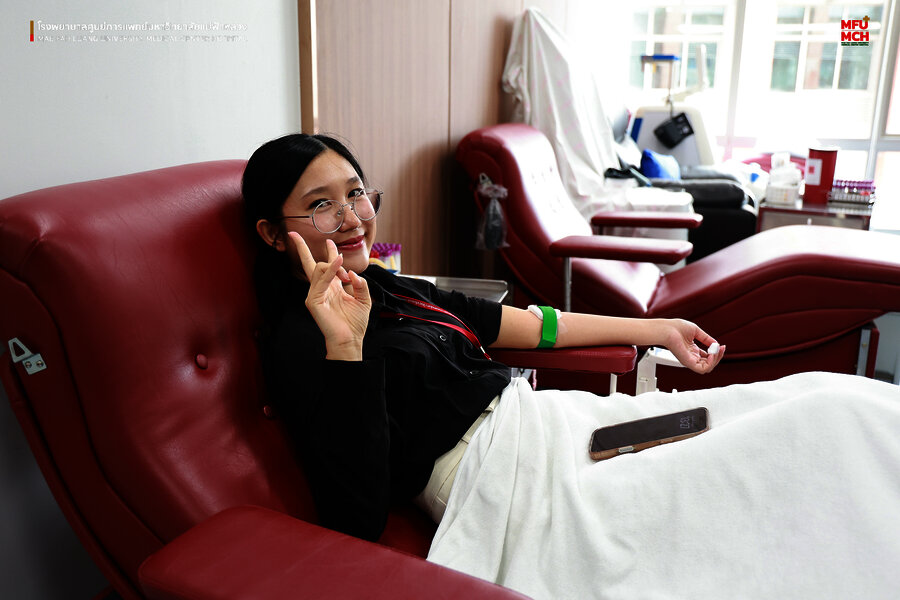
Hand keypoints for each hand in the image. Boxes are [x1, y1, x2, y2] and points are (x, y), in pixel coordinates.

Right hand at [286, 232, 371, 360]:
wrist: (350, 340)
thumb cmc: (356, 323)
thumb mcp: (364, 299)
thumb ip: (360, 284)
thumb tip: (353, 273)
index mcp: (333, 287)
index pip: (327, 266)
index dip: (329, 253)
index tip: (329, 241)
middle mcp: (322, 289)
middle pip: (310, 264)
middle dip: (302, 248)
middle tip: (294, 233)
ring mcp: (315, 295)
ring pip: (318, 270)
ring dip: (331, 263)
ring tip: (342, 263)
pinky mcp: (313, 302)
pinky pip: (320, 282)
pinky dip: (330, 271)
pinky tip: (339, 263)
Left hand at [660, 319, 724, 374]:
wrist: (667, 329)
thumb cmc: (676, 328)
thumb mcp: (696, 331)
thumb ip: (706, 339)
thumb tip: (716, 344)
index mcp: (692, 350)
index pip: (707, 357)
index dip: (716, 353)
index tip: (721, 346)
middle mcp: (691, 357)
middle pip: (709, 363)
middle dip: (718, 356)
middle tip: (721, 348)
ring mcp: (689, 360)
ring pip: (708, 367)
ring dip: (716, 359)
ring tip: (716, 350)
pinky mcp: (688, 362)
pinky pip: (702, 369)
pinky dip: (710, 363)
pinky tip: (711, 354)